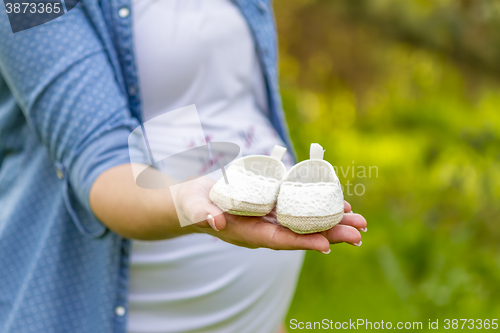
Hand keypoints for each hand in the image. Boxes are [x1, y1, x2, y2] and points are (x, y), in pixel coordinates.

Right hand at [178, 176, 366, 252]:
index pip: (279, 241)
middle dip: (330, 234)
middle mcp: (263, 230)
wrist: (194, 202)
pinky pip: (300, 212)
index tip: (327, 245)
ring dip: (332, 223)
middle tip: (359, 233)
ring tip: (358, 222)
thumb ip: (203, 213)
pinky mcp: (272, 209)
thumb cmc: (193, 205)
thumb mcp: (194, 207)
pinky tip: (338, 206)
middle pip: (300, 235)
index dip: (302, 242)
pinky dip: (319, 209)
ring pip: (305, 224)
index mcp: (247, 233)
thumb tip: (215, 220)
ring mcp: (270, 220)